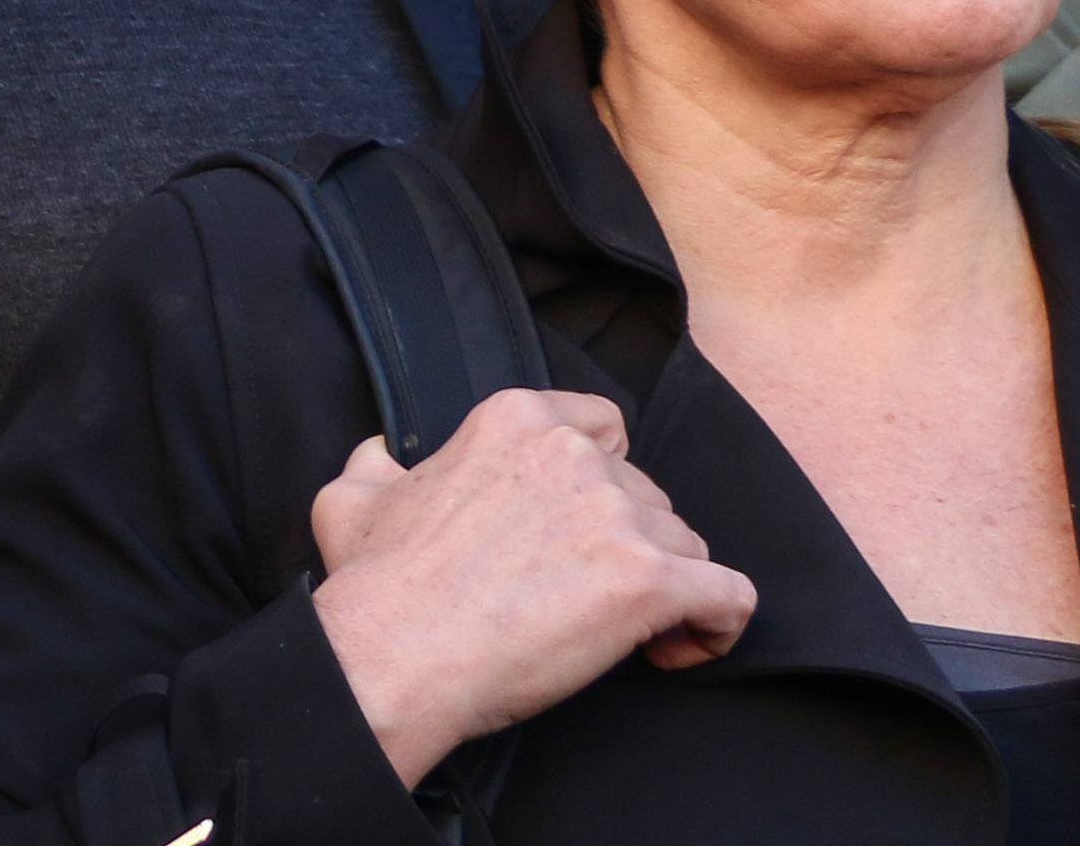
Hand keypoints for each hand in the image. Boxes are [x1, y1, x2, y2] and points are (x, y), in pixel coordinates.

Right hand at [308, 388, 751, 785]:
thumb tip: (381, 456)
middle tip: (585, 594)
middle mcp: (571, 456)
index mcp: (512, 422)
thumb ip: (378, 463)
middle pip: (646, 494)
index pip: (603, 426)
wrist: (394, 656)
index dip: (602, 479)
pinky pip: (729, 597)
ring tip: (622, 633)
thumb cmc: (376, 586)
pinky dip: (715, 626)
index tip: (577, 528)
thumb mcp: (350, 497)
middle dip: (626, 545)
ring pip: (685, 547)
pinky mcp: (647, 583)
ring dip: (663, 589)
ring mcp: (614, 518)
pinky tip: (674, 648)